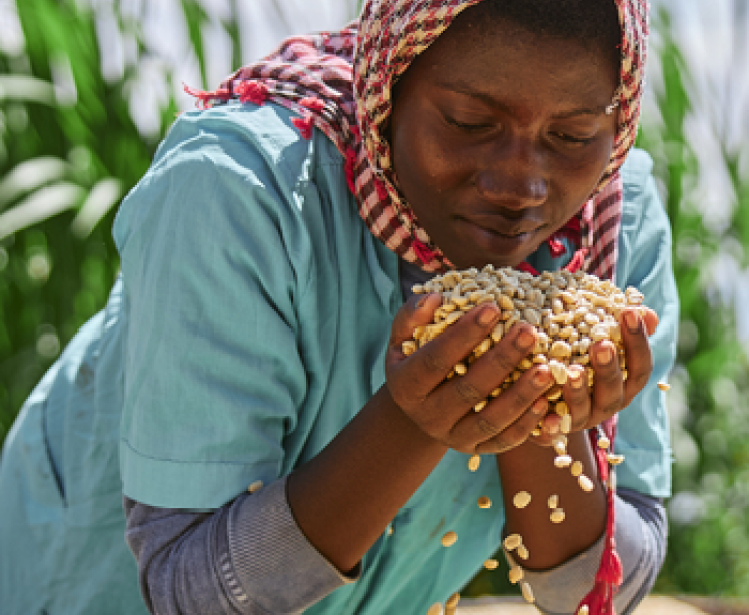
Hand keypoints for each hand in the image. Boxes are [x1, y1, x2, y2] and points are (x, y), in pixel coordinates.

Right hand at [385, 293, 554, 454]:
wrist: (422, 404)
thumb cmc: (417, 356)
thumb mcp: (404, 335)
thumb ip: (413, 315)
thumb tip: (435, 299)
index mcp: (405, 385)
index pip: (435, 359)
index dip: (464, 334)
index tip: (492, 307)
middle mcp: (426, 416)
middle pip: (467, 390)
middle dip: (501, 359)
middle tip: (529, 331)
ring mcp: (452, 437)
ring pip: (489, 420)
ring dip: (521, 395)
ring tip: (547, 369)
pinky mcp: (475, 450)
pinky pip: (503, 441)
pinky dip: (527, 425)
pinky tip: (546, 402)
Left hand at [543, 306, 658, 434]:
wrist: (538, 396)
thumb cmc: (574, 355)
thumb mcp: (592, 337)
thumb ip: (615, 326)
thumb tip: (642, 310)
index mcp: (623, 383)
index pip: (640, 365)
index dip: (637, 341)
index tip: (628, 312)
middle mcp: (605, 404)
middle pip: (613, 390)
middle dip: (608, 368)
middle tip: (602, 344)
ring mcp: (579, 420)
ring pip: (583, 410)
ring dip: (578, 391)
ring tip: (572, 370)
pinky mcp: (551, 432)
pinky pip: (552, 434)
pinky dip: (552, 425)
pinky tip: (547, 415)